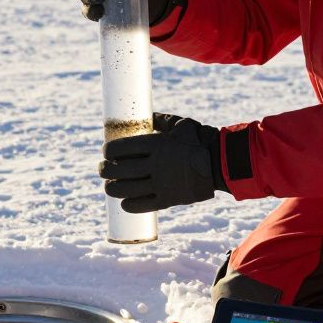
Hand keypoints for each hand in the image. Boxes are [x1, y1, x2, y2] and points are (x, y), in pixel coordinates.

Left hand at [99, 113, 227, 212]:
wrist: (221, 163)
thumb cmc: (199, 139)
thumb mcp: (178, 124)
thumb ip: (160, 121)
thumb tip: (145, 116)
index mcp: (155, 144)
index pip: (120, 148)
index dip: (108, 151)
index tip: (105, 152)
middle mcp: (154, 164)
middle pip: (118, 170)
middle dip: (104, 170)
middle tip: (102, 169)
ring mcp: (160, 183)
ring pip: (125, 189)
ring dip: (112, 189)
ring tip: (109, 186)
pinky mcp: (167, 199)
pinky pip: (141, 205)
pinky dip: (128, 205)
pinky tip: (124, 202)